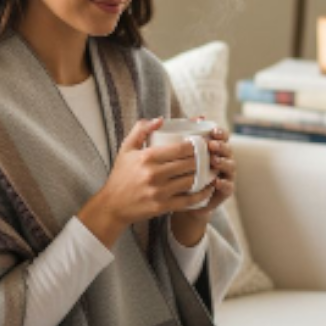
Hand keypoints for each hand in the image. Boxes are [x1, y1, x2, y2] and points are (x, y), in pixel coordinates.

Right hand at [93, 116, 224, 230]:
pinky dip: (201, 194)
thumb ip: (141, 130)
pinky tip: (208, 188)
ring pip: (191, 180)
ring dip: (205, 175)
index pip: (181, 148)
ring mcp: (159, 191)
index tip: (203, 143)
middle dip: (204, 159)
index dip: (197, 145)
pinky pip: (188, 200)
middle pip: (189, 163)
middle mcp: (154, 174)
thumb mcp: (126, 149)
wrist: (112, 206)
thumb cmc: (121, 175)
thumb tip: (160, 119)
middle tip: (211, 155)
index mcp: (147, 157)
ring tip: (212, 169)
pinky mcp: (162, 206)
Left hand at [173, 116, 235, 224]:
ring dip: (224, 162)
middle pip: (228, 149)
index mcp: (211, 148)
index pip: (220, 136)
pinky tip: (216, 182)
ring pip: (230, 166)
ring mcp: (223, 176)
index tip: (212, 131)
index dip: (219, 132)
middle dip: (222, 146)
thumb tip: (160, 119)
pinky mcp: (222, 193)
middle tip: (211, 145)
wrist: (176, 201)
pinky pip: (228, 188)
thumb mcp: (168, 156)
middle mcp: (220, 160)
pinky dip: (224, 184)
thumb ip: (166, 138)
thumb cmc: (173, 174)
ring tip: (214, 161)